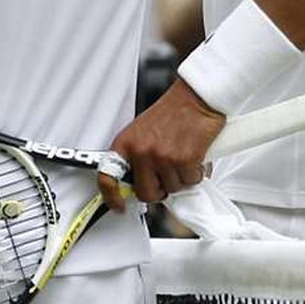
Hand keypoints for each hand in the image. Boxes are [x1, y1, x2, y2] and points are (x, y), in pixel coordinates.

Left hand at [97, 77, 224, 211]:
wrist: (196, 97)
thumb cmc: (173, 111)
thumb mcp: (143, 131)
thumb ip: (138, 156)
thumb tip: (140, 182)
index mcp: (126, 143)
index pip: (108, 177)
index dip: (111, 197)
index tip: (118, 206)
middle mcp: (141, 151)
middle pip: (146, 193)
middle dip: (159, 190)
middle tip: (166, 179)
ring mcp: (162, 157)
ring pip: (172, 188)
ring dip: (181, 178)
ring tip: (183, 157)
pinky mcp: (184, 159)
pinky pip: (190, 181)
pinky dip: (196, 173)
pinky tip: (195, 157)